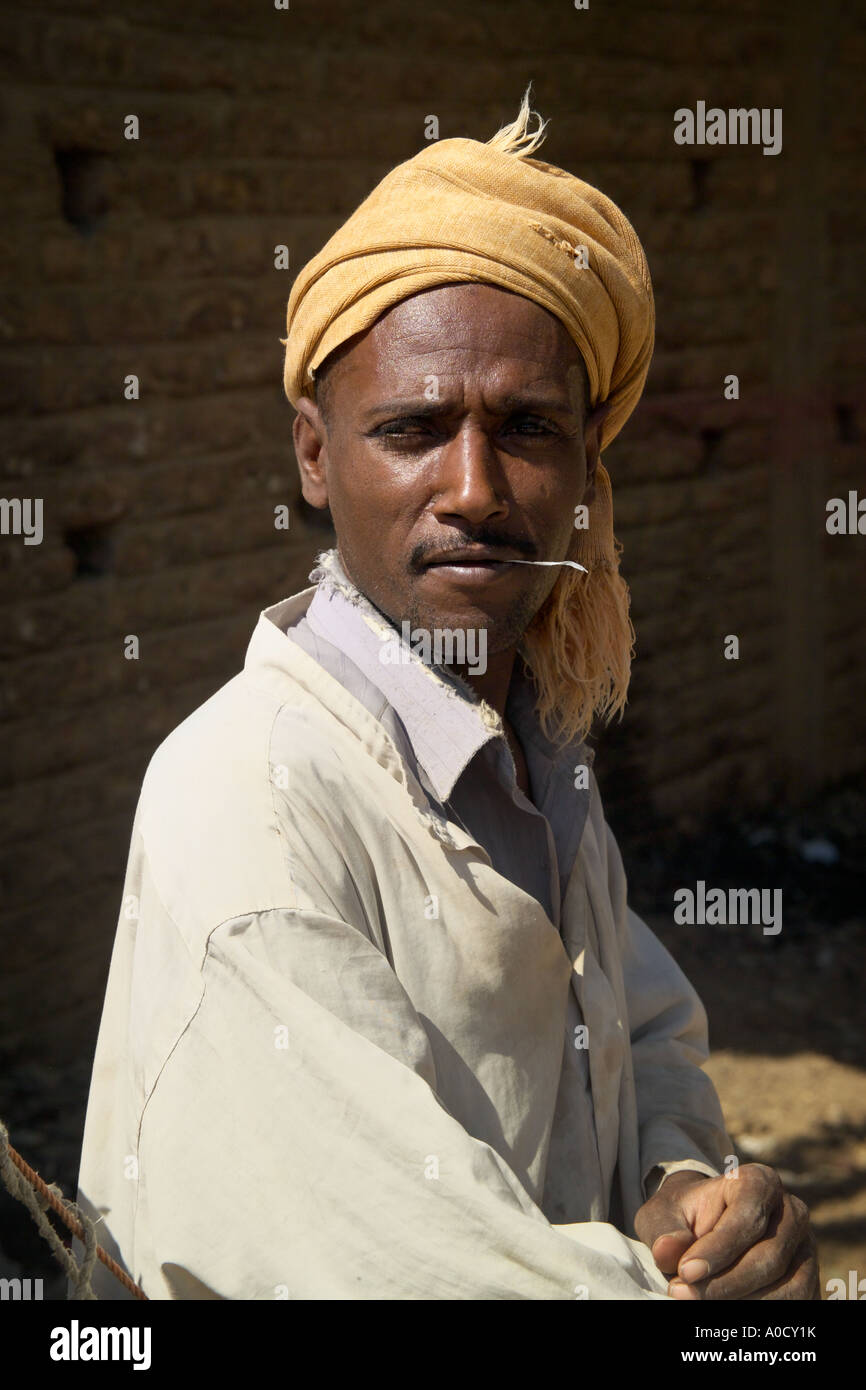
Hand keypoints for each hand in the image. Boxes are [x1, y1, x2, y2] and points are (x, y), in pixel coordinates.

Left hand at [633, 1164, 819, 1299]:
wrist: (702, 1229)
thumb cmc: (683, 1219)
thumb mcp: (663, 1216)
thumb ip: (666, 1231)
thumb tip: (668, 1250)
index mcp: (758, 1181)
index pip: (747, 1216)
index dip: (718, 1248)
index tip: (685, 1271)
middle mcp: (791, 1211)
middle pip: (769, 1256)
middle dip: (725, 1283)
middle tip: (683, 1294)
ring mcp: (805, 1247)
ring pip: (787, 1287)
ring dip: (743, 1302)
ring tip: (699, 1304)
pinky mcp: (807, 1279)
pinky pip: (796, 1304)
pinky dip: (760, 1312)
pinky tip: (726, 1315)